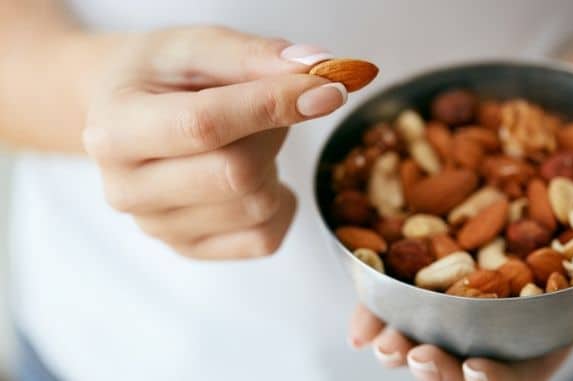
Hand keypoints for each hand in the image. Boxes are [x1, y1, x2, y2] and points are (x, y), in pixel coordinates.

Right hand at [84, 27, 345, 258]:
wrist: (125, 113)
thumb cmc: (159, 77)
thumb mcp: (195, 46)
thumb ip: (251, 55)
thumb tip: (315, 67)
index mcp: (116, 130)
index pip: (205, 125)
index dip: (273, 105)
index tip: (329, 89)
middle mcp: (128, 190)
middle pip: (237, 173)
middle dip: (273, 133)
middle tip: (269, 107)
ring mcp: (159, 227)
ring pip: (257, 207)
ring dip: (273, 165)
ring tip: (248, 139)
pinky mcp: (190, 249)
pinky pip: (265, 239)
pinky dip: (280, 205)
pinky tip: (257, 176)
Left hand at [349, 277, 572, 380]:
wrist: (570, 178)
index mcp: (535, 332)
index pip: (515, 370)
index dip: (495, 378)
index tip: (475, 368)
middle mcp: (491, 321)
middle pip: (459, 360)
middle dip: (434, 367)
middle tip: (415, 355)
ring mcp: (456, 295)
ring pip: (422, 332)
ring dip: (398, 342)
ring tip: (382, 340)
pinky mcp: (428, 264)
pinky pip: (398, 291)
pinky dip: (378, 304)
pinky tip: (362, 310)